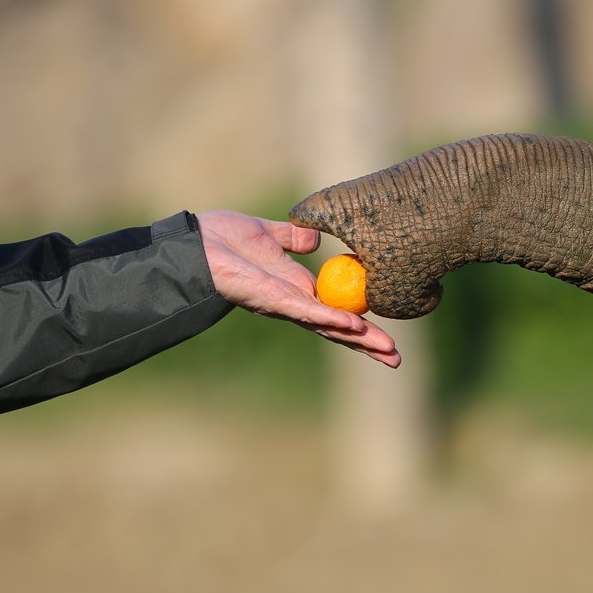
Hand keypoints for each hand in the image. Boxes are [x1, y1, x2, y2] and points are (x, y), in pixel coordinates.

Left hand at [198, 210, 400, 367]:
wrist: (195, 243)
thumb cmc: (223, 239)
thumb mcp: (268, 232)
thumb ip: (293, 237)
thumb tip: (315, 240)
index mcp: (295, 290)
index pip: (336, 313)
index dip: (361, 327)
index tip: (387, 338)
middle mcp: (293, 304)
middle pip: (337, 330)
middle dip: (367, 345)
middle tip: (396, 359)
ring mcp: (284, 305)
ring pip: (328, 326)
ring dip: (357, 338)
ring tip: (386, 350)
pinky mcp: (272, 299)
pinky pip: (307, 311)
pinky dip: (331, 318)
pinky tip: (354, 326)